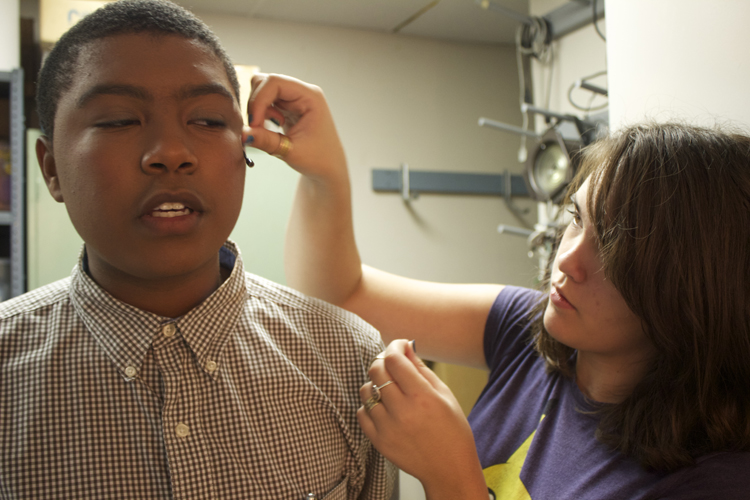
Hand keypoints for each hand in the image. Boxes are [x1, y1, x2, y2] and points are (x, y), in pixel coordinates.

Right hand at [243, 73, 346, 183]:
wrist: (327, 169)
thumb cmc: (318, 160)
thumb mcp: (291, 152)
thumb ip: (266, 141)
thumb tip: (242, 134)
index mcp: (310, 96)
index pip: (275, 82)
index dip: (259, 100)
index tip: (254, 125)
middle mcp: (302, 92)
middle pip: (266, 82)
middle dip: (256, 104)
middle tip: (257, 128)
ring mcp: (294, 98)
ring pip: (263, 90)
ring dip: (258, 109)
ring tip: (267, 129)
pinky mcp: (288, 107)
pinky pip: (266, 102)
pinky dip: (261, 114)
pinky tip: (271, 128)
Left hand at [359, 340, 487, 499]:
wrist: (449, 468)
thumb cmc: (452, 430)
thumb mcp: (444, 394)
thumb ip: (421, 369)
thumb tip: (405, 347)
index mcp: (422, 397)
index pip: (394, 359)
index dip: (394, 346)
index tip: (399, 346)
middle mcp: (402, 411)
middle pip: (377, 371)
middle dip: (383, 362)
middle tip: (393, 365)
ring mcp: (387, 428)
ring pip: (365, 391)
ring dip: (375, 384)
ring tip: (390, 390)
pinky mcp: (378, 441)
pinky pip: (361, 413)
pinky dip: (369, 406)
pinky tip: (384, 408)